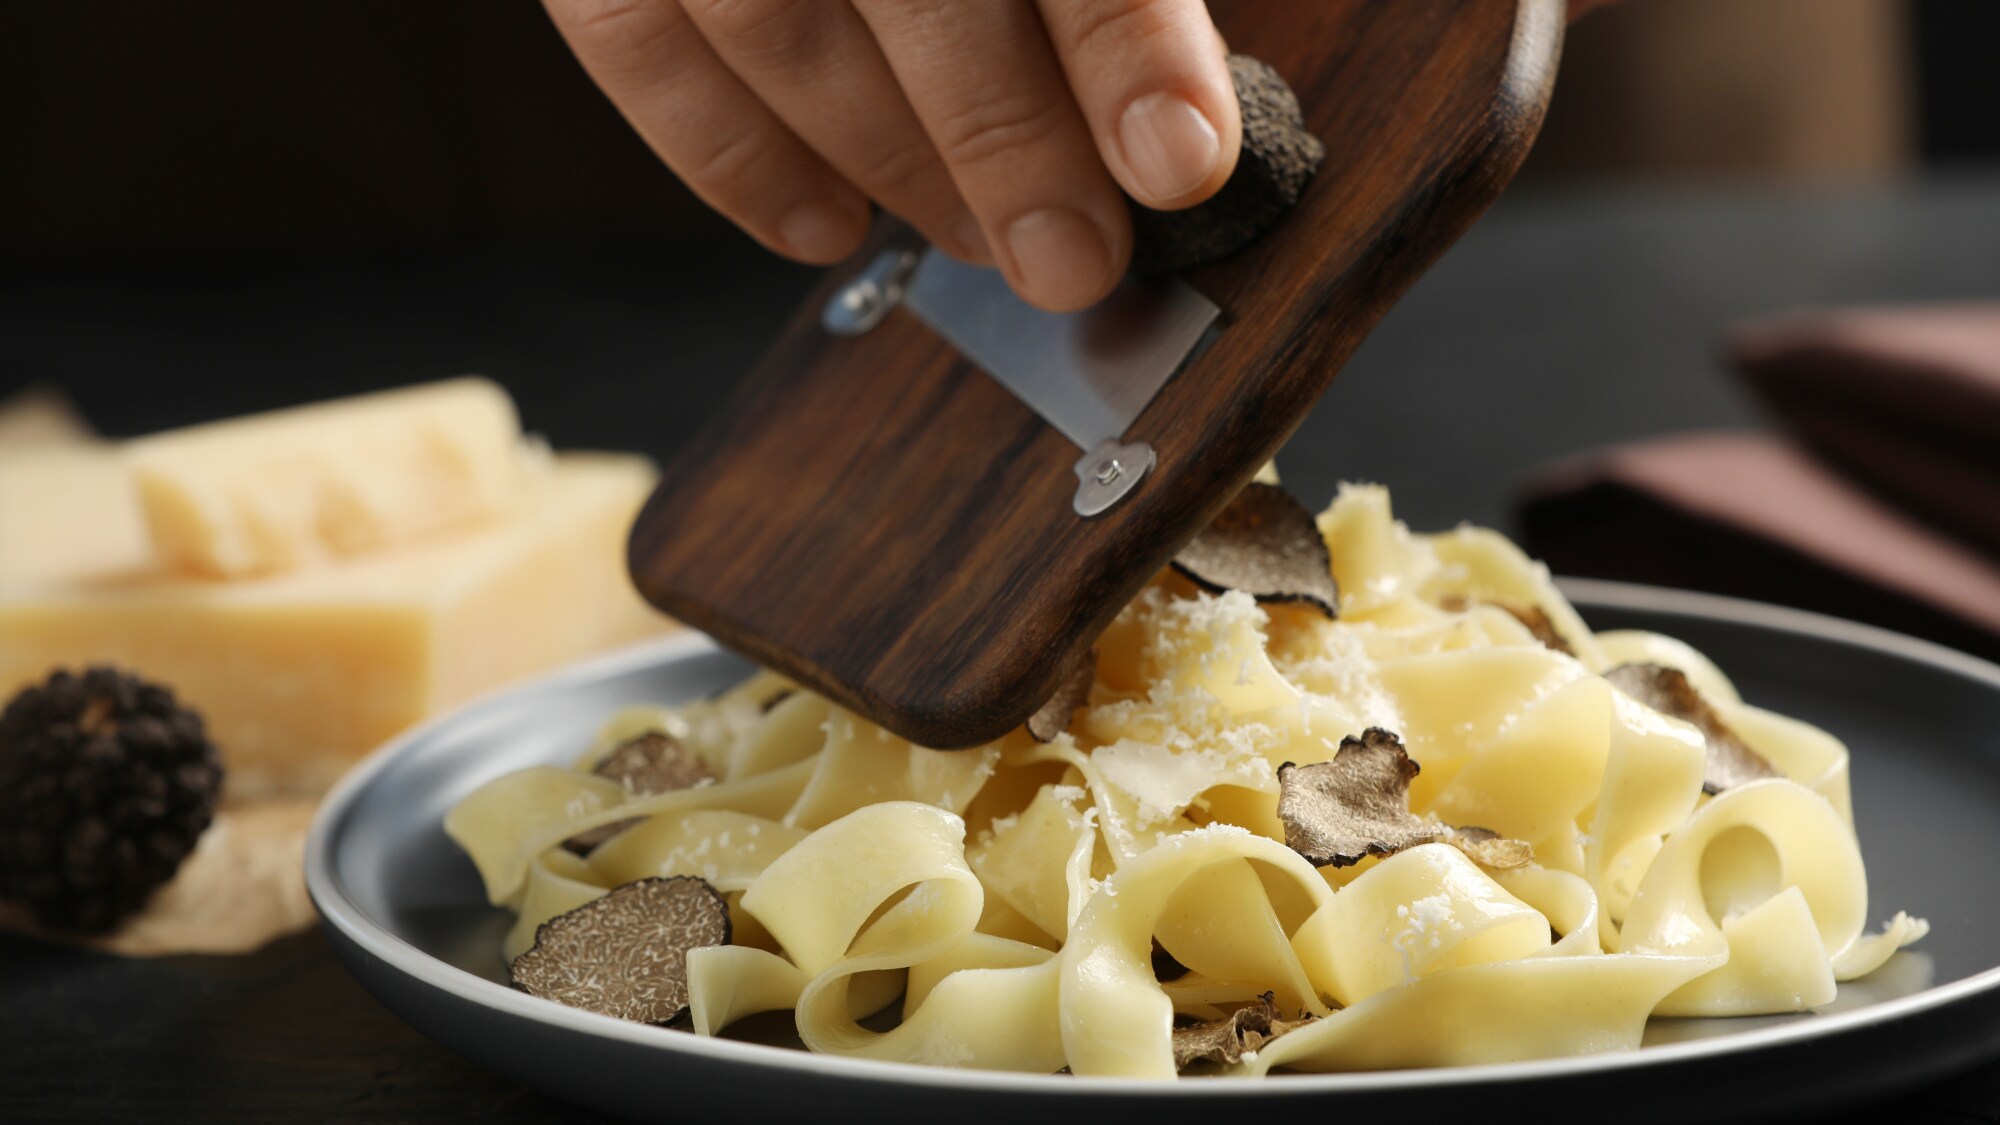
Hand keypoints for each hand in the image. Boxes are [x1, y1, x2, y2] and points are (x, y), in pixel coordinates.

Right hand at [543, 0, 1239, 310]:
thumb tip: (1167, 106)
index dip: (1123, 41)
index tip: (1177, 161)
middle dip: (1008, 144)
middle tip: (1072, 258)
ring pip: (772, 24)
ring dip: (891, 166)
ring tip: (976, 241)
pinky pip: (637, 44)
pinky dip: (736, 163)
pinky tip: (829, 227)